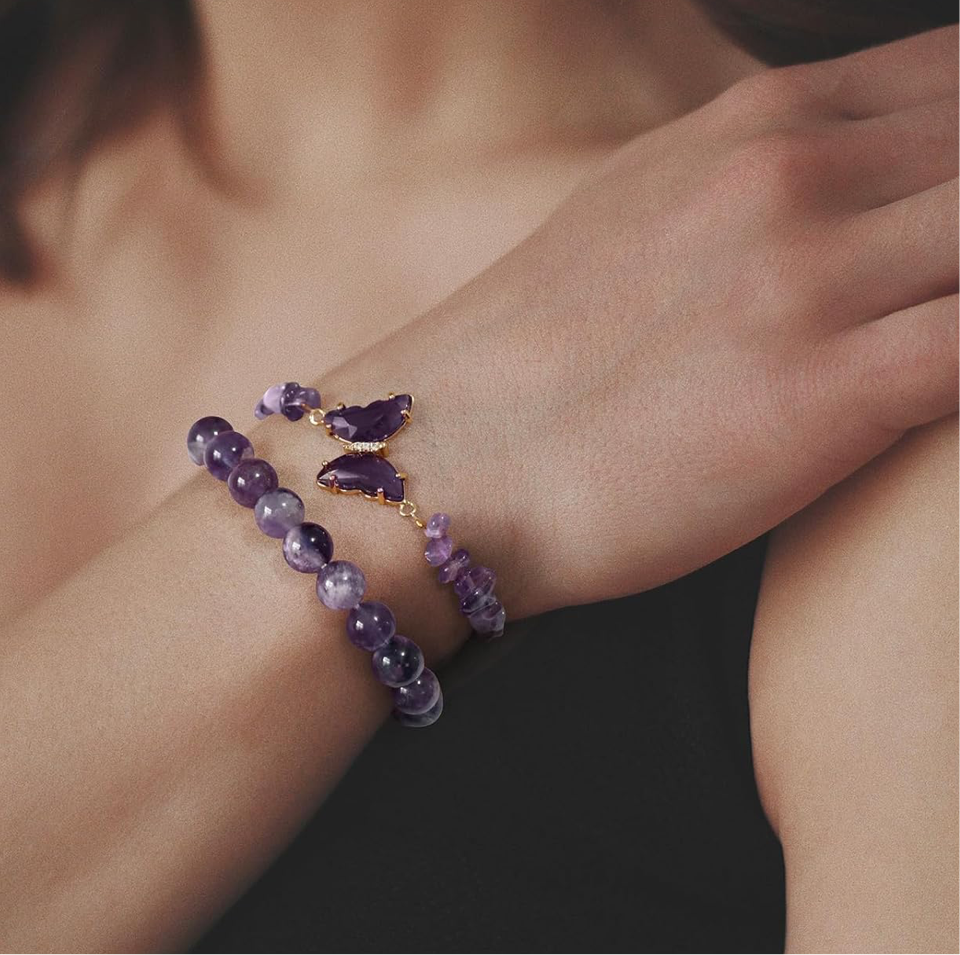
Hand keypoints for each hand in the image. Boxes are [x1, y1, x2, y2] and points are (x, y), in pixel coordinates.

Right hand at [295, 24, 959, 618]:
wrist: (441, 463)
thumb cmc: (531, 361)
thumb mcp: (640, 216)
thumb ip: (756, 183)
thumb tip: (841, 189)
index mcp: (751, 124)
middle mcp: (791, 174)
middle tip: (945, 284)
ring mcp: (810, 275)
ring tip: (938, 328)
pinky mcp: (828, 390)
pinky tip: (947, 395)